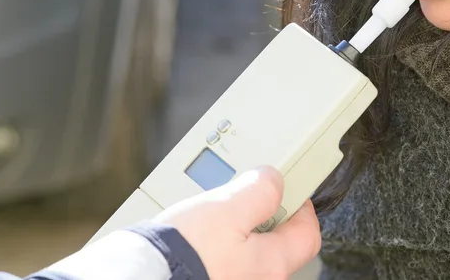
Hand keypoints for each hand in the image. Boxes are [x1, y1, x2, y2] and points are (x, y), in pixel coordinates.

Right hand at [153, 166, 320, 279]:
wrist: (142, 276)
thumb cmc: (185, 252)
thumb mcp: (227, 208)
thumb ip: (259, 190)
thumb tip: (273, 179)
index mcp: (271, 264)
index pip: (307, 234)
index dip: (301, 205)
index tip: (286, 186)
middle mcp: (258, 279)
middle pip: (276, 238)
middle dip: (261, 210)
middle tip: (240, 191)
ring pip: (247, 245)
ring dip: (235, 222)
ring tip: (211, 205)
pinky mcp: (211, 277)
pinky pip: (224, 255)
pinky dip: (216, 238)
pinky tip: (197, 227)